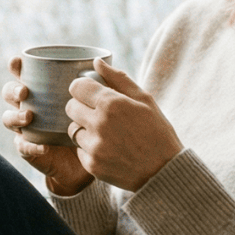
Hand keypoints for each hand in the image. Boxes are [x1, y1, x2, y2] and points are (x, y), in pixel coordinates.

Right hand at [2, 56, 94, 195]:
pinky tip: (44, 146)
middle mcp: (31, 106)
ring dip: (14, 116)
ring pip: (8, 119)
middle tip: (24, 92)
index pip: (23, 74)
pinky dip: (30, 145)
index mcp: (43, 90)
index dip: (16, 66)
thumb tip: (98, 61)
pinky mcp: (31, 149)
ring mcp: (28, 128)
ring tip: (28, 117)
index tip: (18, 62)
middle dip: (12, 90)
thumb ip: (105, 80)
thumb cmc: (97, 123)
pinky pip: (23, 147)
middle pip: (9, 93)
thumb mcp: (104, 101)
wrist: (96, 157)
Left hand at [65, 58, 182, 191]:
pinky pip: (79, 150)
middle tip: (97, 113)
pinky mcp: (91, 165)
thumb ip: (118, 78)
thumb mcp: (144, 100)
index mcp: (112, 104)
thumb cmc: (157, 132)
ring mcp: (94, 146)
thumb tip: (97, 62)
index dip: (82, 88)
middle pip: (70, 107)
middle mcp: (99, 124)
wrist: (164, 172)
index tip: (90, 93)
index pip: (77, 87)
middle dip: (81, 107)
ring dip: (84, 129)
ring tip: (105, 133)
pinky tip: (108, 149)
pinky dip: (89, 148)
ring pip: (73, 129)